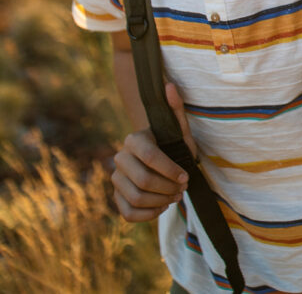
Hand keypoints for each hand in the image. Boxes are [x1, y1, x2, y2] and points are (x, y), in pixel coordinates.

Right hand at [111, 82, 192, 221]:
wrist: (161, 160)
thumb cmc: (173, 144)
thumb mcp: (179, 128)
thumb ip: (176, 108)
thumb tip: (169, 86)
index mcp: (134, 139)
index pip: (150, 157)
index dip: (170, 170)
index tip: (186, 176)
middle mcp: (119, 158)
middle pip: (144, 181)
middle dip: (168, 188)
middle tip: (183, 188)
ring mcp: (115, 178)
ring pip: (136, 198)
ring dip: (161, 201)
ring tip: (175, 196)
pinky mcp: (116, 197)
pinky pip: (128, 213)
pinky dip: (148, 215)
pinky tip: (162, 206)